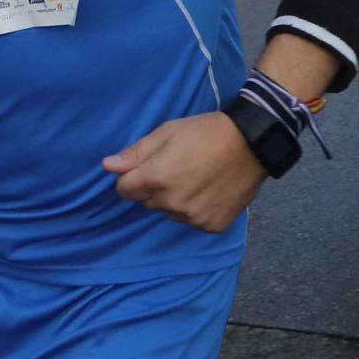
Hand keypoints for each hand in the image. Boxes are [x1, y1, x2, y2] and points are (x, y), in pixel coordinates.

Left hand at [102, 113, 264, 231]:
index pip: (124, 190)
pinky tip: (208, 190)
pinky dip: (195, 209)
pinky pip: (191, 220)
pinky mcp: (211, 225)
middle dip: (153, 187)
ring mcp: (193, 217)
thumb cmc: (204, 132)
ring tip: (194, 177)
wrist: (250, 144)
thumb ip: (135, 153)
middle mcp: (172, 203)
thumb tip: (107, 166)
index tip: (148, 166)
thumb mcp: (166, 133)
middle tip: (176, 167)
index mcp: (156, 179)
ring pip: (169, 212)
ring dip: (173, 199)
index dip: (131, 177)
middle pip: (146, 202)